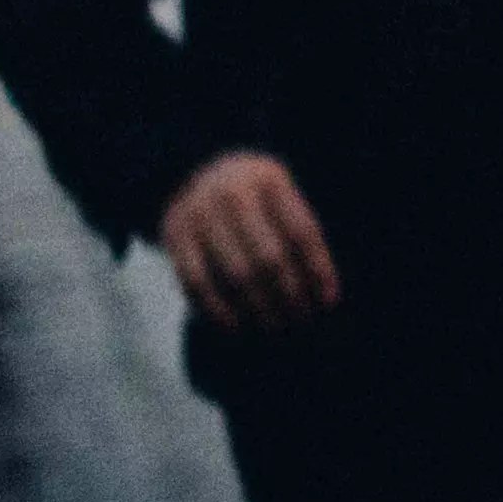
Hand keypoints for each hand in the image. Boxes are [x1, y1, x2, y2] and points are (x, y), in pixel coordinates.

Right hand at [160, 150, 341, 332]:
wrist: (192, 173)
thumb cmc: (253, 198)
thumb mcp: (280, 195)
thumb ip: (299, 232)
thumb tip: (325, 294)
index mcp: (269, 179)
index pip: (302, 232)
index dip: (319, 270)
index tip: (328, 302)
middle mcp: (233, 194)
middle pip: (270, 257)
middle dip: (290, 296)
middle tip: (302, 320)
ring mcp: (200, 214)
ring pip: (236, 274)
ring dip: (259, 308)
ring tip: (277, 327)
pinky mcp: (174, 237)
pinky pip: (198, 283)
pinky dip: (218, 310)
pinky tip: (237, 328)